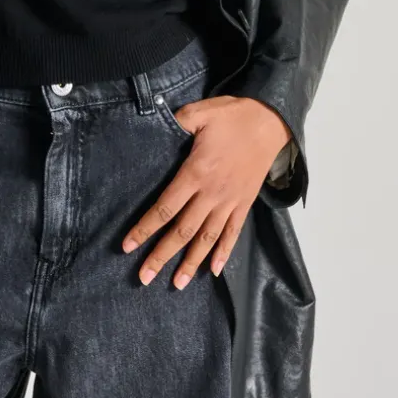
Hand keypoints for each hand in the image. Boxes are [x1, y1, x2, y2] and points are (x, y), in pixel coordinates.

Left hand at [121, 95, 291, 287]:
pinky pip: (233, 233)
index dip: (145, 228)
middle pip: (182, 231)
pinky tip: (215, 271)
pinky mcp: (245, 203)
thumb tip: (156, 122)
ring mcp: (230, 201)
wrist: (270, 122)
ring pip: (207, 239)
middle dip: (161, 256)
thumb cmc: (233, 116)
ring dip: (191, 263)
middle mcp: (211, 193)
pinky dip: (224, 253)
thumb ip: (176, 121)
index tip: (128, 245)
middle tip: (143, 277)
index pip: (165, 207)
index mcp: (196, 172)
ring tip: (177, 284)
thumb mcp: (200, 112)